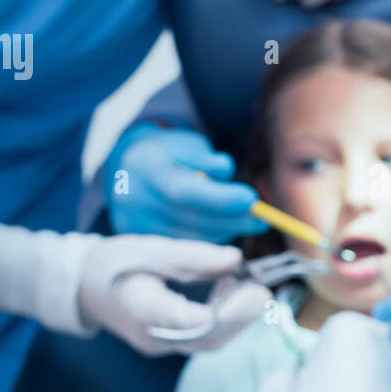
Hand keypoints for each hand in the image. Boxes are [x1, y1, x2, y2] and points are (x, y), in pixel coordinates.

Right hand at [78, 236, 270, 355]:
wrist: (81, 285)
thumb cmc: (113, 262)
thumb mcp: (153, 249)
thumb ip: (195, 256)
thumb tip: (236, 260)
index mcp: (146, 312)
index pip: (196, 323)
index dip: (231, 312)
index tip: (255, 290)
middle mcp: (155, 337)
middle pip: (208, 339)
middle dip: (242, 318)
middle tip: (264, 291)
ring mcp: (160, 345)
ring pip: (207, 342)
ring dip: (235, 319)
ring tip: (250, 288)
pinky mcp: (165, 343)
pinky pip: (200, 337)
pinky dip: (221, 319)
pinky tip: (229, 292)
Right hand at [105, 126, 267, 242]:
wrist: (127, 168)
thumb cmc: (167, 153)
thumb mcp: (187, 145)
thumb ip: (206, 159)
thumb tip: (226, 171)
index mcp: (147, 171)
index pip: (185, 191)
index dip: (220, 198)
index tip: (252, 199)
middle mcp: (137, 201)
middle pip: (189, 219)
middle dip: (231, 220)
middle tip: (263, 220)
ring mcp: (136, 224)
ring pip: (189, 237)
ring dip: (225, 232)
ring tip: (250, 223)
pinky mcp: (141, 241)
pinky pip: (183, 246)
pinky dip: (210, 240)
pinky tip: (226, 229)